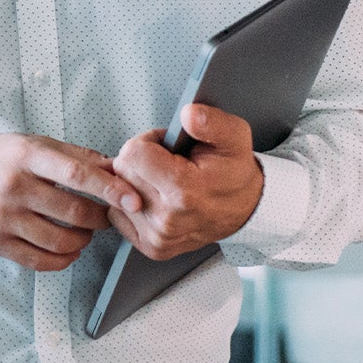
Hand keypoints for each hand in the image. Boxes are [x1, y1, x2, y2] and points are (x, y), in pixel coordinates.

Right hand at [0, 134, 143, 271]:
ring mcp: (3, 217)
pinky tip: (67, 250)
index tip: (134, 200)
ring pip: (61, 241)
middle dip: (101, 219)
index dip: (111, 189)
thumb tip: (114, 168)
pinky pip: (39, 260)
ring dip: (83, 241)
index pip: (77, 174)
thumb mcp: (28, 144)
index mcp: (26, 156)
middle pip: (74, 212)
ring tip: (84, 233)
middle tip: (107, 217)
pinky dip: (63, 260)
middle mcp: (14, 186)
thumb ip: (72, 156)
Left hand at [106, 104, 264, 260]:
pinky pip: (118, 215)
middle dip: (140, 161)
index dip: (147, 142)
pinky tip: (155, 199)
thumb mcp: (233, 136)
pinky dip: (132, 204)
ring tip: (164, 182)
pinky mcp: (153, 247)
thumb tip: (187, 114)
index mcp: (184, 190)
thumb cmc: (233, 171)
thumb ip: (211, 121)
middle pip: (122, 172)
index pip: (131, 154)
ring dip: (136, 183)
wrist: (245, 208)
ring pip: (118, 194)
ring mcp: (159, 237)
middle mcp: (168, 218)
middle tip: (166, 163)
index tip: (166, 147)